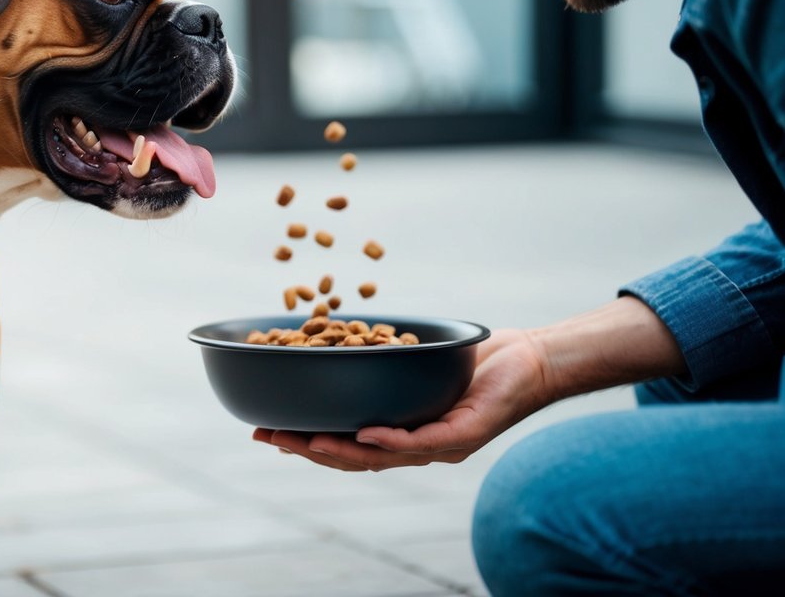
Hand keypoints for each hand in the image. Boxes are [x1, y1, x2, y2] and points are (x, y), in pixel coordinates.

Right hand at [253, 328, 550, 471]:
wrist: (532, 360)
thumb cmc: (475, 361)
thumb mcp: (417, 359)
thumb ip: (382, 363)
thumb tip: (337, 340)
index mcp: (403, 434)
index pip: (345, 447)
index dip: (304, 442)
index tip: (266, 430)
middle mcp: (419, 449)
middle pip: (353, 459)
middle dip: (306, 449)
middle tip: (266, 436)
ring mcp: (442, 446)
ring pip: (381, 457)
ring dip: (338, 450)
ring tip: (304, 440)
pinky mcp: (465, 434)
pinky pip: (422, 442)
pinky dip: (390, 439)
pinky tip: (364, 433)